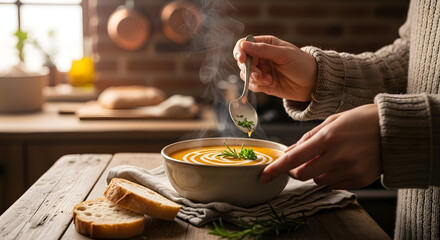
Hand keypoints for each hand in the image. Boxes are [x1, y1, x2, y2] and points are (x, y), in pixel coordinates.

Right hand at [233, 35, 317, 101]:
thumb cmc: (302, 64)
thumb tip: (244, 45)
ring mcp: (262, 71)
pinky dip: (258, 86)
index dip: (240, 52)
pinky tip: (271, 85)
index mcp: (265, 44)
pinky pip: (252, 85)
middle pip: (242, 62)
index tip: (242, 60)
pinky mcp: (264, 84)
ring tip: (268, 81)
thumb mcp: (283, 54)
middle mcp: (261, 57)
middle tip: (259, 75)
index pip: (244, 45)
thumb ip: (263, 50)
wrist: (312, 83)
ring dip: (254, 79)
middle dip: (249, 69)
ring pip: (245, 75)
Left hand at [260, 104, 381, 188]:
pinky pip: (334, 184)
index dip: (276, 169)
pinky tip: (343, 162)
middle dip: (296, 170)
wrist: (396, 129)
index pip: (294, 158)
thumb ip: (309, 138)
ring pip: (318, 181)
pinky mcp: (360, 180)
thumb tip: (290, 152)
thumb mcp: (332, 121)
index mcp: (328, 137)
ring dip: (315, 172)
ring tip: (331, 156)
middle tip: (301, 161)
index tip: (264, 175)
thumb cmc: (362, 120)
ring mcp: (350, 170)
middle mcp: (338, 156)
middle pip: (302, 174)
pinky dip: (331, 176)